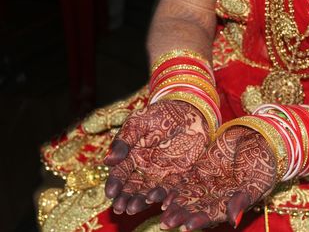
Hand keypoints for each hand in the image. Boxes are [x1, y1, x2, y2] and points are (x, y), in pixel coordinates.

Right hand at [104, 100, 209, 214]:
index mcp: (131, 155)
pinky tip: (160, 204)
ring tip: (134, 208)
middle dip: (125, 197)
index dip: (115, 182)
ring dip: (140, 201)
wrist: (189, 112)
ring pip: (148, 191)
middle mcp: (144, 168)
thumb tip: (108, 161)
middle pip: (132, 186)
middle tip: (120, 208)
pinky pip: (170, 189)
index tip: (110, 192)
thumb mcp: (139, 122)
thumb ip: (125, 140)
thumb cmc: (160, 114)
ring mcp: (160, 173)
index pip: (120, 172)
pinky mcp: (178, 175)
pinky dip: (165, 197)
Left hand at [159, 126, 276, 230]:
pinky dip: (169, 187)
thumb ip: (243, 199)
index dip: (200, 221)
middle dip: (181, 216)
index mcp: (229, 203)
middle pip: (195, 208)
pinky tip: (156, 192)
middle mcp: (214, 196)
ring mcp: (204, 183)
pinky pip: (180, 180)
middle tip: (166, 222)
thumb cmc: (262, 162)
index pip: (213, 215)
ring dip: (172, 204)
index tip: (187, 227)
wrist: (255, 138)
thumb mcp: (257, 181)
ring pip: (185, 196)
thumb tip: (234, 221)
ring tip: (159, 209)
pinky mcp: (196, 170)